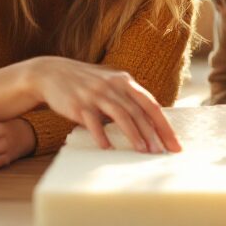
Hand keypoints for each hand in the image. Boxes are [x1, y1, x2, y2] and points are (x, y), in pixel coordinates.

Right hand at [27, 57, 180, 153]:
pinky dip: (101, 135)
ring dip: (133, 134)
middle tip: (161, 153)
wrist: (51, 73)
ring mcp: (95, 94)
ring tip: (143, 151)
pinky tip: (107, 148)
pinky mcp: (78, 104)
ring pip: (120, 115)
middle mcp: (112, 86)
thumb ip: (128, 97)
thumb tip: (150, 121)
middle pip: (138, 112)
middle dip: (153, 134)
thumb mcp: (109, 82)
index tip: (174, 144)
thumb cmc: (85, 82)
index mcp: (124, 81)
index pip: (150, 104)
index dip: (164, 125)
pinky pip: (93, 122)